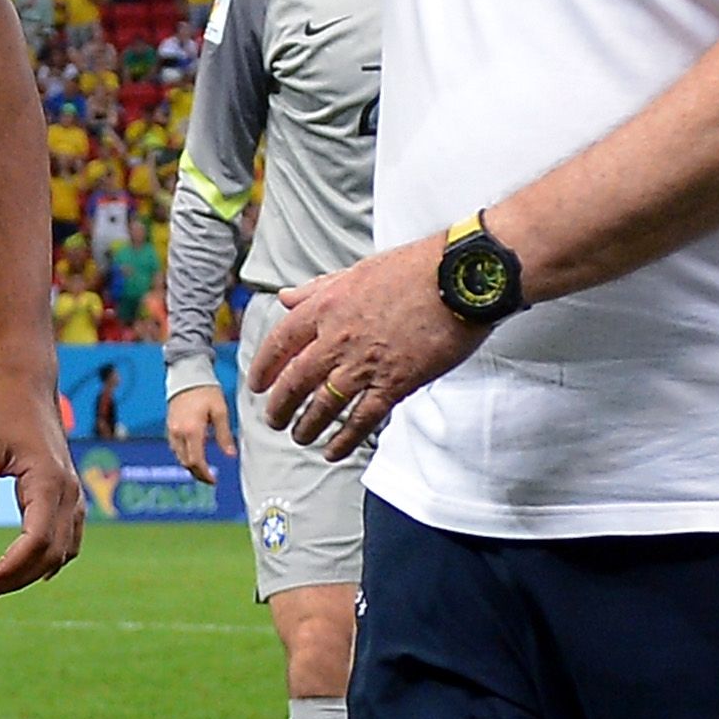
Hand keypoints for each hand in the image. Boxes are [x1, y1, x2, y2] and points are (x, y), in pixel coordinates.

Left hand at [0, 359, 81, 595]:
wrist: (27, 385)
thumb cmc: (0, 413)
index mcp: (48, 482)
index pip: (36, 541)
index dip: (12, 569)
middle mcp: (68, 492)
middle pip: (53, 552)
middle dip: (21, 577)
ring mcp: (74, 492)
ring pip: (66, 548)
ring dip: (36, 570)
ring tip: (3, 582)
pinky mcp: (70, 491)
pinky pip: (71, 535)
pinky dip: (54, 556)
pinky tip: (35, 569)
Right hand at [165, 382, 235, 484]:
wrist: (187, 374)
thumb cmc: (206, 391)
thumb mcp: (220, 412)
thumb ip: (224, 435)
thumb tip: (230, 455)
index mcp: (192, 431)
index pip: (196, 461)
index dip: (205, 474)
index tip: (213, 480)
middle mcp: (179, 433)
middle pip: (186, 463)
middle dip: (198, 473)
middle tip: (210, 478)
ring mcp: (172, 430)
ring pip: (179, 456)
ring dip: (190, 464)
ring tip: (203, 467)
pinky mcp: (169, 426)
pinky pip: (175, 447)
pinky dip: (184, 454)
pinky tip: (194, 452)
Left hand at [253, 233, 488, 458]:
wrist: (461, 277)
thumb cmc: (414, 267)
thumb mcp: (356, 271)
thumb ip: (317, 289)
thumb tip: (286, 298)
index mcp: (325, 307)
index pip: (280, 343)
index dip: (264, 368)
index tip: (257, 384)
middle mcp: (337, 339)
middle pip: (295, 382)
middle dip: (279, 406)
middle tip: (272, 420)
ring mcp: (364, 364)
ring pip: (323, 406)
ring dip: (306, 426)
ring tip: (299, 437)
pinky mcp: (395, 383)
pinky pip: (361, 420)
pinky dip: (344, 439)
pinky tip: (333, 451)